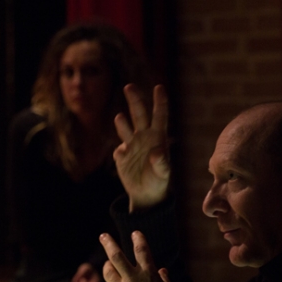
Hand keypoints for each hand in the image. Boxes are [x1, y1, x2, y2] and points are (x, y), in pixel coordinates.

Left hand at [100, 231, 180, 281]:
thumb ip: (163, 279)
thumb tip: (161, 270)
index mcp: (149, 274)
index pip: (141, 251)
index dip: (138, 240)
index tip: (135, 233)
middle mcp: (134, 279)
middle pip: (116, 256)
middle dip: (109, 244)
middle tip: (103, 236)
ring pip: (109, 272)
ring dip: (107, 266)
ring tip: (107, 264)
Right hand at [114, 84, 170, 211]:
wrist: (146, 194)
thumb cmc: (159, 181)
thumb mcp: (163, 174)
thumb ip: (161, 163)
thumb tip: (157, 153)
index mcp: (158, 137)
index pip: (159, 115)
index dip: (159, 101)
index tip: (159, 87)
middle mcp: (144, 137)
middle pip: (139, 114)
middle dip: (134, 100)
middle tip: (129, 87)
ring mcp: (132, 145)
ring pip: (125, 128)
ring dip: (122, 123)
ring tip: (119, 118)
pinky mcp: (121, 156)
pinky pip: (119, 150)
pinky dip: (120, 151)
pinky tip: (122, 155)